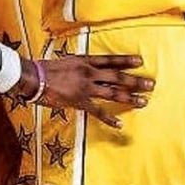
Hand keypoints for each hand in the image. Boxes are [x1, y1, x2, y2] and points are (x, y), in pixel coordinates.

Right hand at [15, 55, 152, 128]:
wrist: (33, 78)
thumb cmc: (45, 68)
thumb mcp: (66, 60)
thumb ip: (78, 64)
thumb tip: (85, 67)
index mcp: (85, 61)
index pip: (110, 60)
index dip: (126, 61)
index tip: (140, 61)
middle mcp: (89, 73)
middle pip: (117, 77)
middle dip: (135, 81)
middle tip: (151, 84)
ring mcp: (86, 88)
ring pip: (113, 93)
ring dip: (130, 97)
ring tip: (144, 101)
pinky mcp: (80, 101)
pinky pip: (98, 111)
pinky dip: (109, 118)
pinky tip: (119, 124)